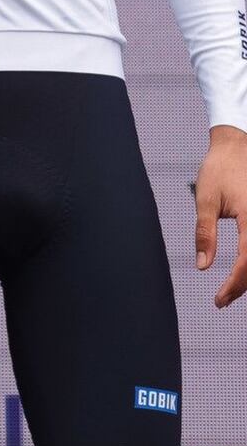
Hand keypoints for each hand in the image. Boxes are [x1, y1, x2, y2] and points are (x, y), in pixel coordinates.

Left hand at [195, 124, 246, 308]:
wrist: (238, 145)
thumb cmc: (220, 169)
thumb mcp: (205, 199)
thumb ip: (205, 233)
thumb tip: (203, 265)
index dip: (234, 285)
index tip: (218, 300)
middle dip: (243, 286)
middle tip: (222, 299)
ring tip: (231, 290)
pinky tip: (244, 272)